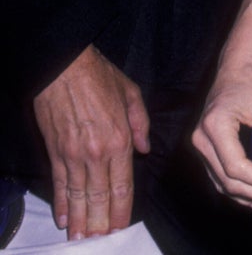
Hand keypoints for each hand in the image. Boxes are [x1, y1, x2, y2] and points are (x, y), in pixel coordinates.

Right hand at [33, 44, 149, 239]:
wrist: (64, 66)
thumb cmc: (99, 76)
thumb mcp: (130, 92)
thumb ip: (140, 122)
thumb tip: (144, 148)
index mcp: (119, 139)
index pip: (122, 185)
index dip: (121, 210)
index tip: (120, 226)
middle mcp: (97, 153)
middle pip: (99, 197)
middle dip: (100, 222)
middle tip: (100, 240)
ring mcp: (73, 154)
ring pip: (78, 195)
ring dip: (80, 219)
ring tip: (81, 237)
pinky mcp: (55, 151)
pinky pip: (59, 183)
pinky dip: (61, 202)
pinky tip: (63, 217)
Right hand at [192, 59, 251, 207]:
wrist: (237, 68)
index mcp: (214, 126)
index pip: (236, 167)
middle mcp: (201, 140)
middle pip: (228, 181)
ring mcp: (200, 147)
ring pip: (223, 185)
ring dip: (251, 196)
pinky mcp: (206, 151)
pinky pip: (221, 179)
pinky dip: (241, 190)